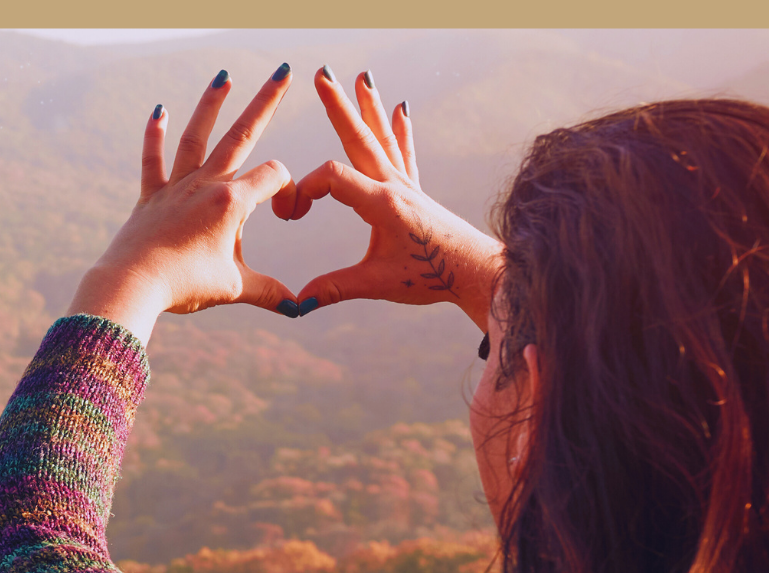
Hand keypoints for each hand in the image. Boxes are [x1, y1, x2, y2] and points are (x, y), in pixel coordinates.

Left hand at [67, 66, 301, 342]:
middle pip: (242, 134)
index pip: (274, 176)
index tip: (286, 216)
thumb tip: (300, 307)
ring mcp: (176, 187)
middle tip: (285, 71)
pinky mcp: (150, 197)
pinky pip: (153, 161)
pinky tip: (159, 110)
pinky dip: (154, 135)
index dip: (289, 191)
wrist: (133, 285)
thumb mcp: (234, 288)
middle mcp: (205, 185)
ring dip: (211, 105)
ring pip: (196, 137)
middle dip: (267, 101)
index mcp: (232, 202)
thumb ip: (269, 292)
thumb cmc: (185, 286)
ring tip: (223, 77)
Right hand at [275, 67, 502, 331]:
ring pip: (382, 138)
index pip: (333, 178)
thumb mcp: (377, 284)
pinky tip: (400, 109)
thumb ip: (335, 288)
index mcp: (381, 203)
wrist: (475, 273)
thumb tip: (297, 303)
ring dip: (369, 107)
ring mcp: (407, 186)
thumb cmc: (430, 276)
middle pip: (360, 138)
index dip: (306, 190)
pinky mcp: (416, 193)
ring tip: (362, 76)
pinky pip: (404, 154)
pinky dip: (399, 130)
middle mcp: (394, 186)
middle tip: (322, 74)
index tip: (293, 215)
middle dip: (339, 106)